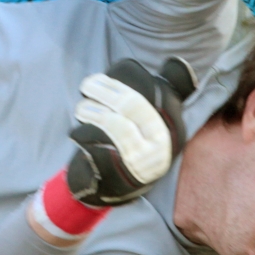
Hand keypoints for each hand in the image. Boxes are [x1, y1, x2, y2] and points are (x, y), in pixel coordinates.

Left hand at [66, 57, 197, 207]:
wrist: (109, 191)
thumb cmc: (129, 148)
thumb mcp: (152, 124)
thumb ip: (166, 94)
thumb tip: (177, 62)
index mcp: (173, 130)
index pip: (157, 94)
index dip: (126, 80)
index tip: (105, 77)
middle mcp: (162, 147)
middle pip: (132, 105)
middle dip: (105, 90)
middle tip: (87, 85)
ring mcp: (142, 163)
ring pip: (115, 124)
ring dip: (91, 111)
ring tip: (81, 110)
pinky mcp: (119, 176)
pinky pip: (98, 146)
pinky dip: (83, 135)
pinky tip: (77, 134)